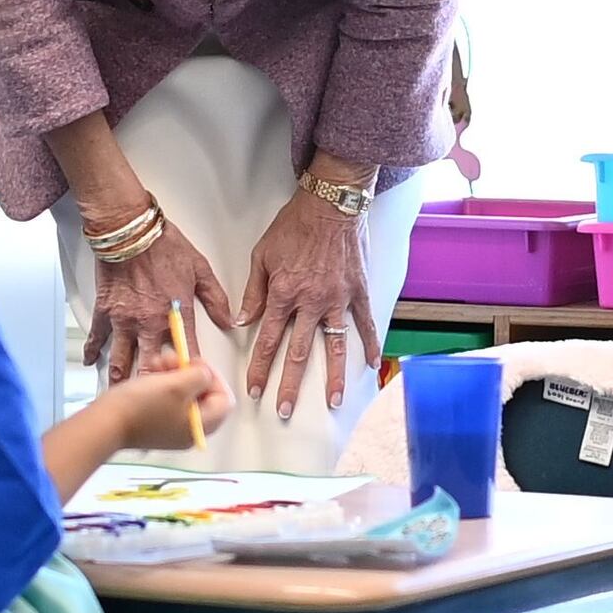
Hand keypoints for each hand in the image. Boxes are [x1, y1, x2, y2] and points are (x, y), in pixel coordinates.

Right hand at [85, 212, 234, 384]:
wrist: (129, 229)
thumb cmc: (164, 245)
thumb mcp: (200, 268)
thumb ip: (216, 298)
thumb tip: (229, 321)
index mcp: (177, 314)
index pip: (189, 353)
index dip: (193, 373)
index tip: (194, 386)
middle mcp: (151, 323)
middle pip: (154, 366)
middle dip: (155, 388)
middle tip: (156, 401)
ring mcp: (125, 320)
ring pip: (123, 360)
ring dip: (123, 379)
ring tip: (124, 395)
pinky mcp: (105, 312)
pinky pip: (97, 337)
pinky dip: (92, 351)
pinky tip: (90, 362)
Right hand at [91, 349, 238, 455]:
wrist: (105, 422)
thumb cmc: (139, 406)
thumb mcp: (178, 384)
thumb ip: (201, 376)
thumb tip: (205, 373)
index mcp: (200, 426)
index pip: (224, 399)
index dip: (213, 376)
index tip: (196, 364)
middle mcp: (188, 431)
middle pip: (204, 396)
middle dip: (190, 373)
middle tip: (175, 361)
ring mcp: (170, 429)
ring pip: (184, 395)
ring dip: (174, 375)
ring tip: (158, 364)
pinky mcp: (154, 423)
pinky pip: (167, 399)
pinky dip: (162, 384)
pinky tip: (150, 374)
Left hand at [237, 184, 381, 425]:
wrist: (330, 202)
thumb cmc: (294, 225)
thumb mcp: (263, 255)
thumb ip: (253, 291)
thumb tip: (242, 321)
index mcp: (284, 294)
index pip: (268, 339)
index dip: (259, 366)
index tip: (254, 388)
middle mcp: (311, 302)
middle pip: (298, 352)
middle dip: (289, 384)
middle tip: (284, 409)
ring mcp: (337, 299)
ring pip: (333, 346)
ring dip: (332, 377)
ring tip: (331, 401)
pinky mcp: (358, 291)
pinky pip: (364, 323)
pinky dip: (369, 345)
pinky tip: (370, 365)